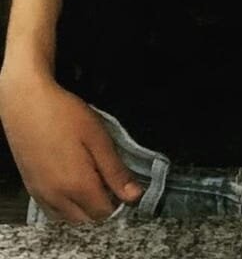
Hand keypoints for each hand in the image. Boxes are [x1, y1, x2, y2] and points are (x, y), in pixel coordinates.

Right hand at [0, 73, 142, 222]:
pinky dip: (65, 205)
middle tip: (103, 174)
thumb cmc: (65, 115)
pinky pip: (52, 210)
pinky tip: (68, 180)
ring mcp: (42, 195)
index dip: (117, 199)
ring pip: (69, 217)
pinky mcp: (31, 188)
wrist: (25, 103)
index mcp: (78, 186)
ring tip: (87, 176)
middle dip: (100, 204)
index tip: (118, 178)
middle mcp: (58, 198)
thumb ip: (115, 170)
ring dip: (82, 207)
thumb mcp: (97, 137)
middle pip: (87, 218)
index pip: (105, 212)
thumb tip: (135, 196)